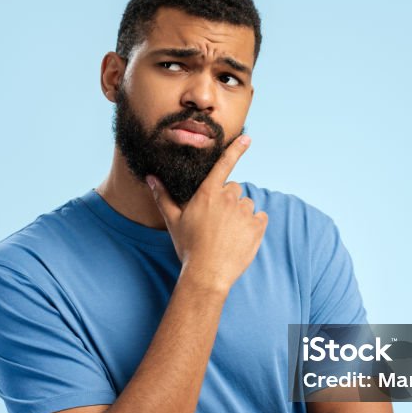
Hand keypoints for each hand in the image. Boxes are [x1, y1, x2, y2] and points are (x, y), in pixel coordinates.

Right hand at [147, 135, 267, 292]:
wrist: (207, 274)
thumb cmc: (188, 247)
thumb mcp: (173, 221)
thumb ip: (163, 196)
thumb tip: (151, 178)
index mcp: (208, 193)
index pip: (224, 164)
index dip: (236, 149)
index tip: (247, 138)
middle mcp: (229, 197)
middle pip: (234, 189)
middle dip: (228, 201)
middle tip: (217, 222)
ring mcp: (245, 211)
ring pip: (246, 205)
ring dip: (240, 214)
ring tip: (228, 234)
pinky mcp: (257, 226)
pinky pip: (260, 218)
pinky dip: (254, 225)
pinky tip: (240, 238)